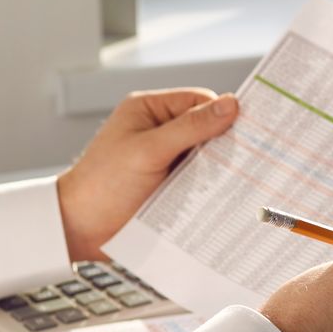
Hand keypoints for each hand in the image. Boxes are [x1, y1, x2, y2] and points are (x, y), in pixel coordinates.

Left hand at [55, 89, 237, 260]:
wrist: (81, 230)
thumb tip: (229, 105)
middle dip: (224, 142)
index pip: (199, 101)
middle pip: (206, 128)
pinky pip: (200, 180)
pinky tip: (224, 194)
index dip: (222, 113)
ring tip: (239, 179)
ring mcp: (166, 159)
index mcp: (149, 110)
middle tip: (251, 155)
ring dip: (219, 168)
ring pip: (206, 156)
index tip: (250, 128)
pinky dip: (211, 186)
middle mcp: (159, 131)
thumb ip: (189, 127)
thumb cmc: (103, 185)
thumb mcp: (148, 150)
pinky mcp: (170, 185)